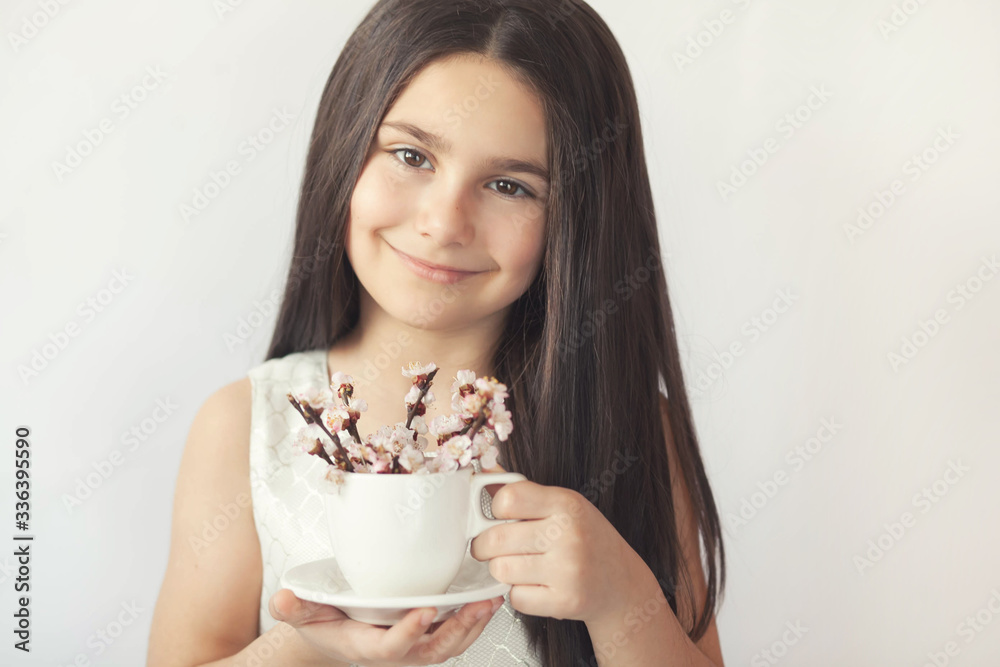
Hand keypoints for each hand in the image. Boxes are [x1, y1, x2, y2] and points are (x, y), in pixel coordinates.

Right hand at [269, 588, 503, 665]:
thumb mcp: (303, 613)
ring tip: (490, 603)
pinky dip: (473, 621)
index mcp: (366, 646)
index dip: (409, 633)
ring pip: (449, 646)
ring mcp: (414, 646)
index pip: (390, 647)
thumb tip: (282, 599)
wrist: (334, 635)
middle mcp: (395, 651)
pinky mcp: (427, 636)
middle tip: (476, 608)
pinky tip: (488, 601)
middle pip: (431, 652)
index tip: (425, 611)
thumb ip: (294, 607)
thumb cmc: (323, 622)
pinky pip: (454, 635)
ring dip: (472, 626)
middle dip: (456, 632)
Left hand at [472, 462, 650, 624]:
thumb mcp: (563, 505)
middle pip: (495, 538)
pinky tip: (536, 585)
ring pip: (501, 569)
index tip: (499, 517)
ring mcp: (568, 569)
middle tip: (491, 547)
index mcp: (566, 504)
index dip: (495, 508)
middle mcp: (569, 534)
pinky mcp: (565, 601)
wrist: (622, 583)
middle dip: (484, 546)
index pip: (509, 498)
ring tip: (520, 566)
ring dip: (503, 570)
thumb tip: (485, 467)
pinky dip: (519, 594)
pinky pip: (515, 597)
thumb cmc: (588, 540)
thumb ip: (523, 491)